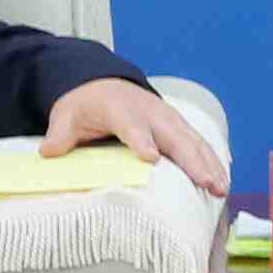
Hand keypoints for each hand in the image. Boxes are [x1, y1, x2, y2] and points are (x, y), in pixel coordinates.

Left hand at [43, 76, 229, 198]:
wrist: (102, 83)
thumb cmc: (85, 105)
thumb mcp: (67, 116)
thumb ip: (60, 135)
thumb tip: (49, 151)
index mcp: (121, 109)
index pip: (132, 126)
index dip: (142, 141)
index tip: (151, 159)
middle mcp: (150, 113)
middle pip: (174, 137)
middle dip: (192, 161)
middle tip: (207, 184)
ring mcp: (168, 119)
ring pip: (192, 142)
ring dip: (209, 165)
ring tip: (221, 189)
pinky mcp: (177, 127)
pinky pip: (198, 144)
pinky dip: (212, 161)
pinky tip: (223, 181)